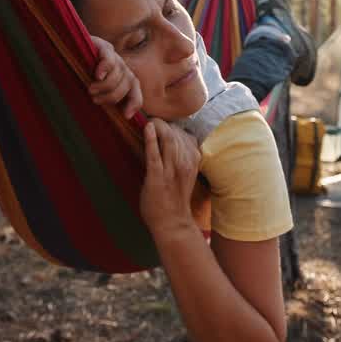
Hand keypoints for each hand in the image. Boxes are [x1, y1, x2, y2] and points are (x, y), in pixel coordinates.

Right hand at [88, 36, 142, 117]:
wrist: (69, 53)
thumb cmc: (81, 78)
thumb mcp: (96, 93)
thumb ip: (105, 101)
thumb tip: (117, 117)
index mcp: (124, 79)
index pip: (136, 92)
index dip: (134, 103)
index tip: (126, 115)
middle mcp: (122, 68)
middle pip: (127, 84)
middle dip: (111, 96)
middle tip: (95, 99)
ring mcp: (115, 56)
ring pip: (118, 74)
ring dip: (104, 86)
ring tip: (91, 89)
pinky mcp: (104, 47)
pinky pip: (109, 59)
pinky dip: (105, 68)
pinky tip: (97, 75)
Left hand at [141, 119, 201, 238]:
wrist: (172, 222)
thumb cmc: (175, 198)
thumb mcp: (184, 174)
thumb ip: (180, 157)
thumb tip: (169, 140)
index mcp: (193, 161)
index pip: (186, 135)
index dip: (174, 127)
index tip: (164, 124)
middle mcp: (185, 163)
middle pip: (177, 134)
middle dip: (164, 124)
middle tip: (153, 119)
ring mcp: (172, 170)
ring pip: (169, 141)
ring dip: (158, 128)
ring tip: (149, 122)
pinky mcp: (158, 178)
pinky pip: (155, 155)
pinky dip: (151, 140)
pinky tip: (147, 128)